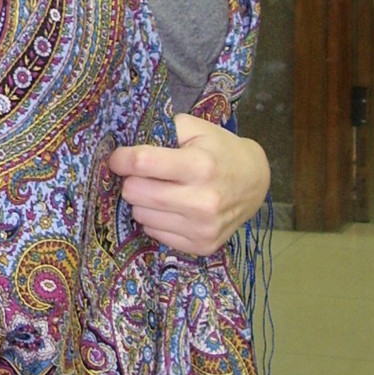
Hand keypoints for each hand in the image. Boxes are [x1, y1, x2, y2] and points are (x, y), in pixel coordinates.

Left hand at [109, 113, 269, 255]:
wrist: (254, 182)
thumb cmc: (220, 150)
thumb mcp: (196, 128)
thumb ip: (162, 129)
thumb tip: (126, 143)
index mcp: (200, 166)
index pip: (142, 163)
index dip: (121, 158)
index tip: (118, 158)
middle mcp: (202, 201)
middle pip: (135, 192)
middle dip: (131, 180)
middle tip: (142, 174)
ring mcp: (202, 228)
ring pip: (140, 215)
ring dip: (142, 201)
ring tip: (160, 190)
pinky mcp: (201, 246)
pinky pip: (154, 233)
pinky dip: (155, 219)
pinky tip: (171, 208)